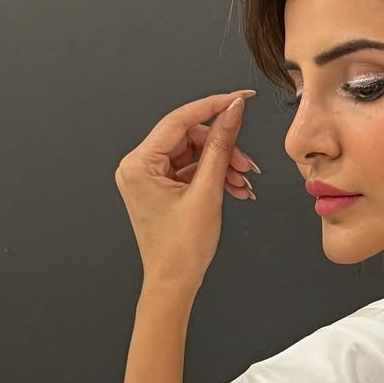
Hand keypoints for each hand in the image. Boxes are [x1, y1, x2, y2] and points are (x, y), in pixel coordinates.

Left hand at [114, 87, 259, 293]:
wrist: (173, 284)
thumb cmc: (180, 249)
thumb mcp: (206, 191)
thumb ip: (221, 146)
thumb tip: (232, 112)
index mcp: (138, 164)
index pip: (180, 120)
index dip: (214, 106)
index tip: (239, 99)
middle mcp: (138, 167)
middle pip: (189, 138)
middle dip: (222, 149)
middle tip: (246, 164)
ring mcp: (148, 178)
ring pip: (194, 154)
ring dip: (222, 166)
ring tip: (242, 183)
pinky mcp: (159, 188)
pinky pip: (191, 170)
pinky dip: (213, 177)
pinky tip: (233, 188)